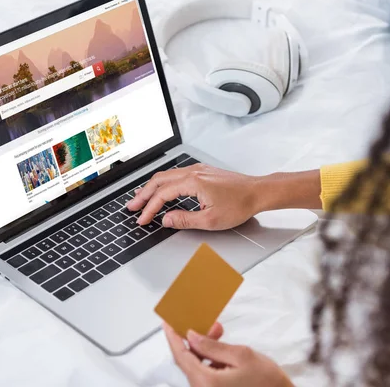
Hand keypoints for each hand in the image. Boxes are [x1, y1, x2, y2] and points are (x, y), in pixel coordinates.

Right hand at [127, 164, 262, 229]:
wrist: (258, 192)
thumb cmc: (240, 204)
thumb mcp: (211, 219)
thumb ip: (184, 220)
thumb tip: (166, 220)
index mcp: (193, 182)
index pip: (162, 195)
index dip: (149, 209)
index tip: (142, 219)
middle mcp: (193, 172)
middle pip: (159, 181)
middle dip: (143, 195)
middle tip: (132, 207)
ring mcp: (197, 170)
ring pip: (166, 176)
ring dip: (152, 188)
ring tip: (141, 198)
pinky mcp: (202, 172)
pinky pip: (176, 174)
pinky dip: (163, 183)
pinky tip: (161, 189)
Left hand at [164, 323, 292, 386]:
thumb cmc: (268, 383)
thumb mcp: (241, 355)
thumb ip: (212, 346)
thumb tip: (191, 336)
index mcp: (206, 382)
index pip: (181, 355)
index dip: (172, 335)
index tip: (167, 321)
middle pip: (187, 360)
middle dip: (194, 338)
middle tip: (202, 321)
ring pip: (197, 366)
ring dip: (204, 347)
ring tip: (219, 331)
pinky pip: (205, 373)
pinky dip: (210, 358)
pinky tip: (222, 349)